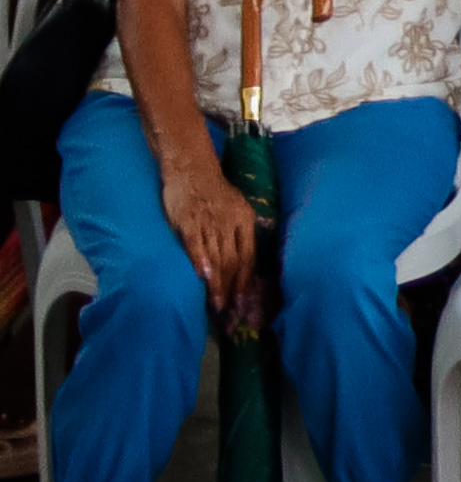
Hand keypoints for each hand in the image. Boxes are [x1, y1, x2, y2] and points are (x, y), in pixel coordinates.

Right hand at [158, 140, 258, 300]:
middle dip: (233, 289)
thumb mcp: (235, 210)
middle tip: (231, 312)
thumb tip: (240, 263)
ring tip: (218, 305)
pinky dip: (200, 260)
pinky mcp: (189, 220)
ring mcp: (210, 222)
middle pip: (235, 261)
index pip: (249, 256)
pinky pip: (196, 243)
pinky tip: (203, 275)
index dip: (246, 281)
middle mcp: (231, 223)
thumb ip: (237, 234)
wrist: (192, 168)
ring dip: (218, 282)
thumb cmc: (214, 192)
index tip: (244, 302)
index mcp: (245, 221)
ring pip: (217, 257)